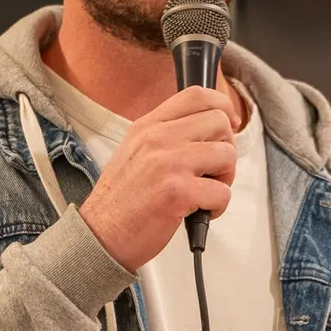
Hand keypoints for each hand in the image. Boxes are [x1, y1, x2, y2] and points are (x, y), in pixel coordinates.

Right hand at [76, 86, 238, 270]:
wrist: (100, 235)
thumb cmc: (121, 202)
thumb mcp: (134, 153)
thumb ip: (165, 137)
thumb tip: (206, 132)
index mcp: (148, 126)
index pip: (196, 95)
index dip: (223, 107)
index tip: (230, 125)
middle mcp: (158, 138)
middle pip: (219, 122)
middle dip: (226, 148)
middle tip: (212, 172)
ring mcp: (169, 163)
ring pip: (227, 155)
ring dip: (225, 179)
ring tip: (204, 194)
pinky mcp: (179, 192)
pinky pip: (223, 192)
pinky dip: (218, 207)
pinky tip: (199, 213)